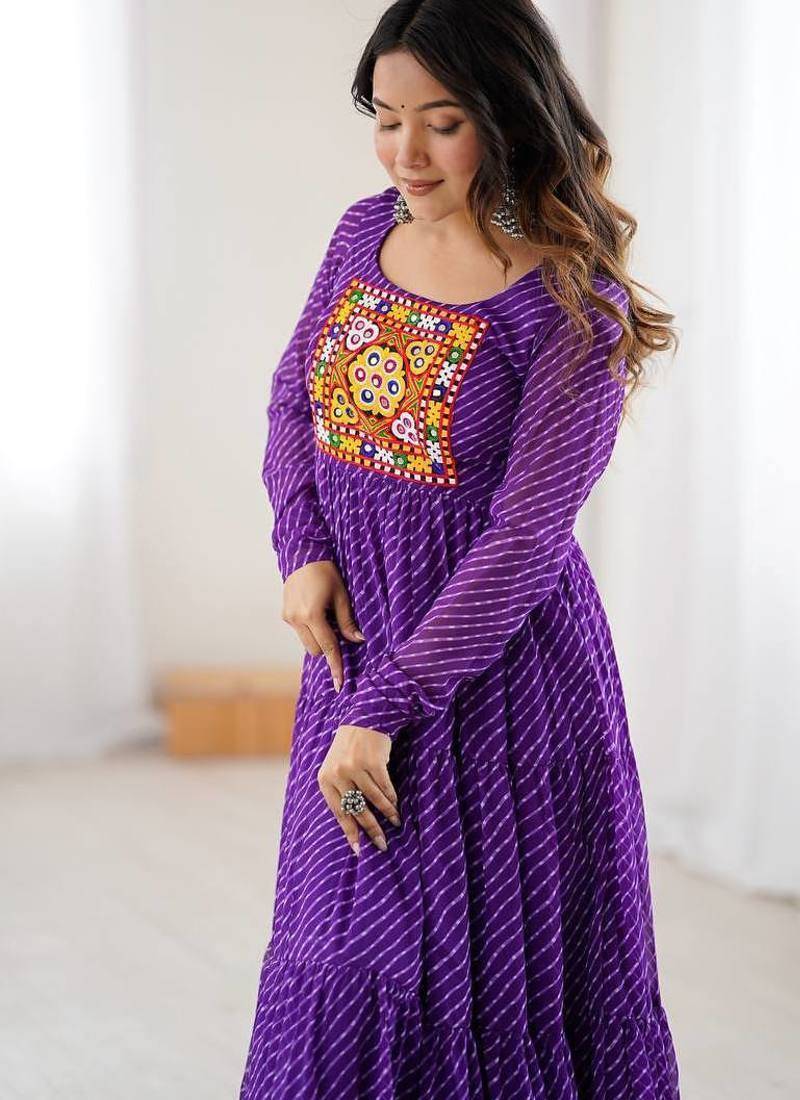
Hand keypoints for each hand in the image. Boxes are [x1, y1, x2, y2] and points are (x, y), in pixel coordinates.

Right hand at [281, 560, 364, 691]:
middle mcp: (296, 619)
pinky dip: (310, 629)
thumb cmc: (326, 573)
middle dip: (328, 645)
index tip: (340, 684)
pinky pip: (301, 632)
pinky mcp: (285, 615)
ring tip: (325, 614)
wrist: (302, 555)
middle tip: (337, 625)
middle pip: (316, 649)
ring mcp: (288, 618)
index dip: (336, 665)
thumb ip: (347, 621)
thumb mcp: (342, 595)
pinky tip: (315, 610)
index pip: (328, 647)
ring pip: (307, 643)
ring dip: (318, 637)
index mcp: (312, 615)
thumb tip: (358, 640)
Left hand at [317, 723, 400, 855]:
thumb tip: (354, 824)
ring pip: (373, 799)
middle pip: (356, 810)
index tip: (359, 850)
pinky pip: (384, 787)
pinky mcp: (372, 762)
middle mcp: (338, 774)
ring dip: (387, 813)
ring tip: (395, 823)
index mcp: (325, 780)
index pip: (338, 812)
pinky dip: (391, 798)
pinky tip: (396, 805)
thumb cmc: (349, 749)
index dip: (350, 832)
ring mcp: (355, 767)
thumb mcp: (336, 769)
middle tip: (382, 844)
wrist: (362, 719)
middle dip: (371, 829)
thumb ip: (341, 792)